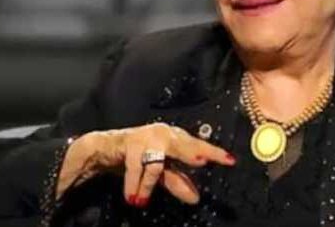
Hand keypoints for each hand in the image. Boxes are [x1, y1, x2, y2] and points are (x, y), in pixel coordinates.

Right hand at [56, 123, 235, 206]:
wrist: (104, 148)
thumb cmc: (137, 156)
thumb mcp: (160, 172)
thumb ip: (178, 182)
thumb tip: (195, 198)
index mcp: (175, 138)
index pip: (198, 145)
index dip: (213, 152)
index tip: (230, 160)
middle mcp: (163, 134)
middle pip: (182, 144)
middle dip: (192, 152)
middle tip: (202, 161)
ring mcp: (146, 136)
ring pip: (155, 161)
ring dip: (149, 183)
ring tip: (141, 199)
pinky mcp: (128, 142)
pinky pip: (134, 166)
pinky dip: (133, 183)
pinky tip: (133, 196)